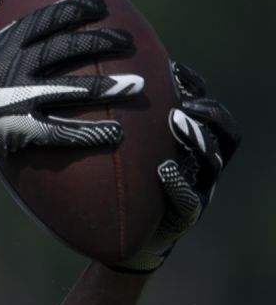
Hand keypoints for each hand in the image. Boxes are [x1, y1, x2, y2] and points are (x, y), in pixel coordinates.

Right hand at [0, 0, 142, 173]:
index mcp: (2, 45)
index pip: (47, 19)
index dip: (76, 9)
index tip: (99, 6)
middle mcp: (17, 67)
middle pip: (70, 49)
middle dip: (103, 42)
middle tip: (127, 40)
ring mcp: (23, 98)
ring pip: (75, 88)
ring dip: (109, 86)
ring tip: (138, 85)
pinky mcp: (24, 128)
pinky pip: (65, 130)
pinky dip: (92, 132)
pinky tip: (116, 132)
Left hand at [114, 62, 239, 272]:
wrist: (120, 234)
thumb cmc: (119, 181)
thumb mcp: (119, 149)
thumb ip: (115, 122)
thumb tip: (81, 79)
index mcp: (187, 141)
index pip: (203, 107)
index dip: (194, 86)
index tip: (173, 71)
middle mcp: (199, 162)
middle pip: (223, 130)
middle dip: (205, 112)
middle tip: (180, 101)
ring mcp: (198, 186)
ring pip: (213, 160)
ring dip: (198, 139)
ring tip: (178, 123)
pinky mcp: (186, 214)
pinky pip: (191, 199)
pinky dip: (179, 183)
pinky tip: (163, 170)